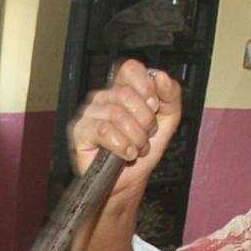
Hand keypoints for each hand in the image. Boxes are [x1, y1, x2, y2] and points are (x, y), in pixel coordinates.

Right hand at [70, 61, 184, 206]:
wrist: (129, 182)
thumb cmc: (142, 152)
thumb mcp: (167, 121)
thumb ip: (171, 95)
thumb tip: (161, 77)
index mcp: (122, 89)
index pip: (130, 69)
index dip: (145, 86)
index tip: (154, 106)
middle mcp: (103, 98)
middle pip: (125, 93)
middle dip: (144, 120)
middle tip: (146, 136)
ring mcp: (89, 114)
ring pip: (116, 113)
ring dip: (135, 137)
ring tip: (137, 149)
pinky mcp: (80, 132)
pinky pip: (103, 130)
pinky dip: (121, 145)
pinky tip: (126, 154)